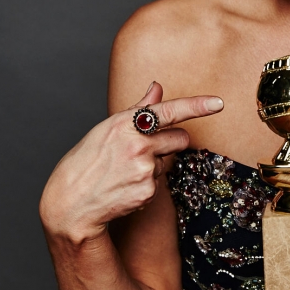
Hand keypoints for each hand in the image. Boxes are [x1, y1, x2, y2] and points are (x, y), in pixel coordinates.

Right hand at [40, 82, 222, 244]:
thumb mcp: (108, 129)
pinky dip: (147, 185)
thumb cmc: (87, 161)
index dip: (197, 106)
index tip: (218, 103)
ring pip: (168, 163)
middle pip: (179, 139)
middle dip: (171, 143)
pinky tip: (126, 187)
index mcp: (126, 123)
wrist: (71, 202)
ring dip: (155, 166)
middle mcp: (138, 144)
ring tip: (125, 172)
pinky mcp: (148, 191)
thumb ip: (139, 109)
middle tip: (145, 151)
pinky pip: (160, 183)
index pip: (168, 111)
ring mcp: (144, 169)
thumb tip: (157, 87)